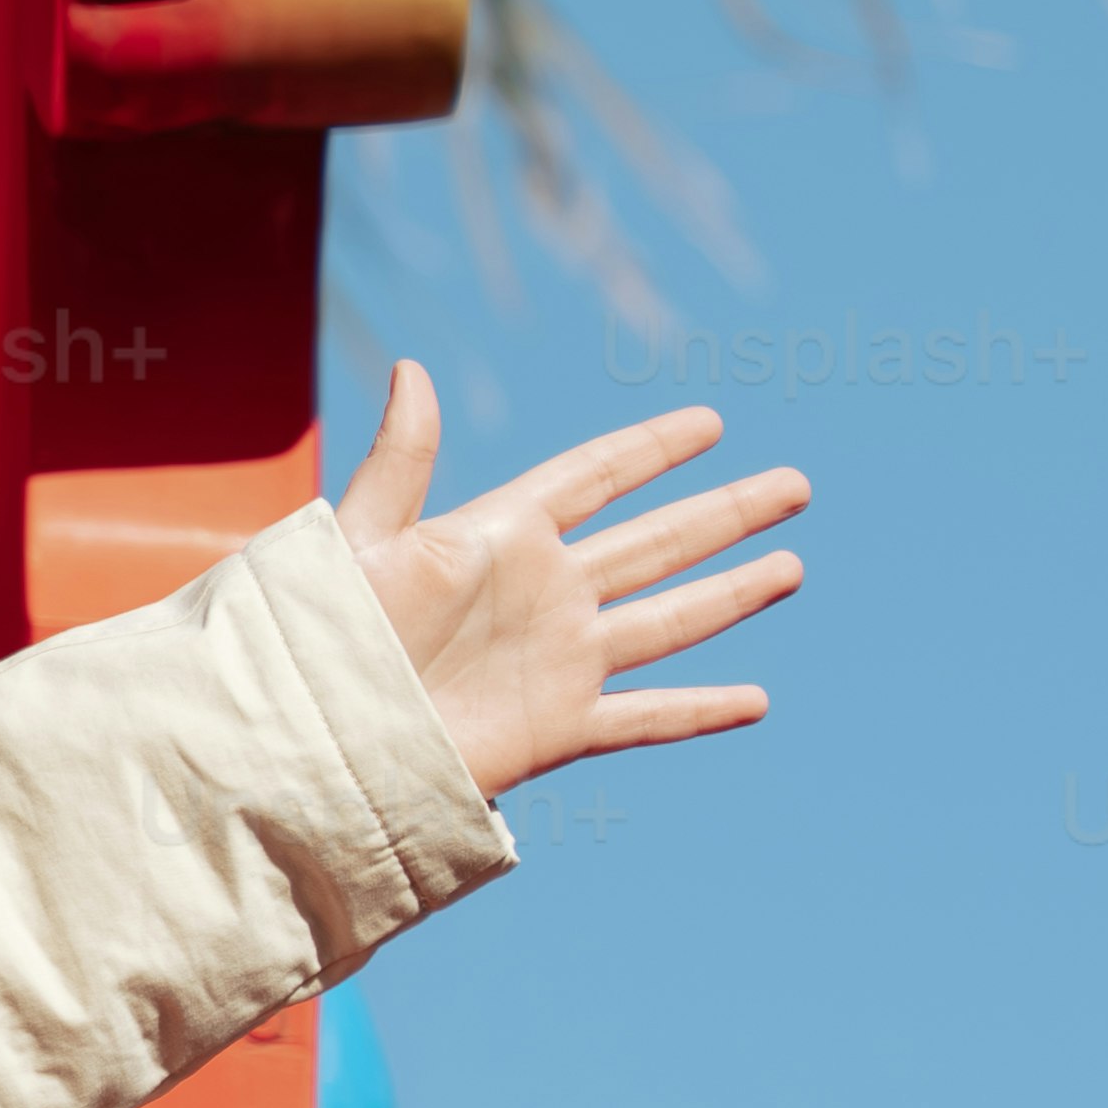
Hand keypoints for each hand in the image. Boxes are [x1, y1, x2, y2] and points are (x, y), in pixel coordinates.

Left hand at [343, 365, 809, 804]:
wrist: (311, 738)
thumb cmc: (320, 638)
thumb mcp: (360, 541)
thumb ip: (400, 462)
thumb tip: (411, 369)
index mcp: (498, 538)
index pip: (593, 478)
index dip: (651, 450)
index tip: (711, 422)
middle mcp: (541, 594)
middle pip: (655, 542)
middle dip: (724, 513)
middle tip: (796, 482)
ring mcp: (556, 661)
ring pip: (668, 620)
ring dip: (732, 594)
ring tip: (792, 566)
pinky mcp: (557, 727)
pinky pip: (646, 718)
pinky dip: (701, 711)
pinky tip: (756, 701)